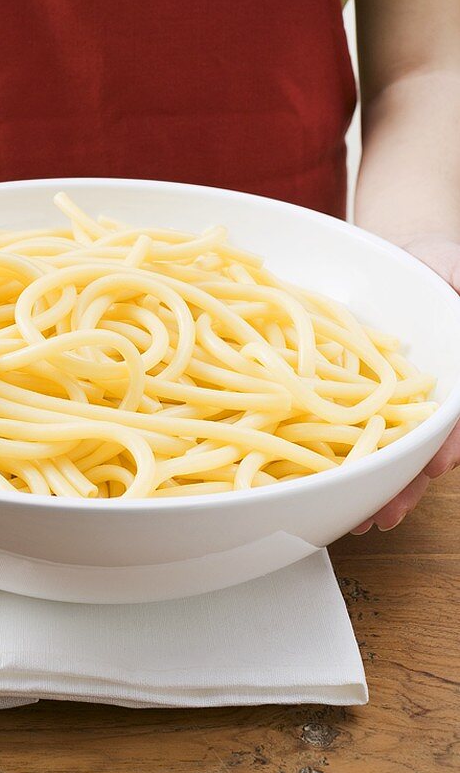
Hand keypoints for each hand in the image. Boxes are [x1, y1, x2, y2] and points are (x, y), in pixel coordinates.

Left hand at [352, 234, 459, 532]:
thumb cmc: (444, 268)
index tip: (435, 467)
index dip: (447, 445)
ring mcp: (391, 397)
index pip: (454, 421)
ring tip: (356, 517)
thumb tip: (459, 324)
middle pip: (421, 448)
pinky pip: (345, 422)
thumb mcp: (458, 278)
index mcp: (453, 381)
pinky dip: (338, 454)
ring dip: (374, 483)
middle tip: (385, 513)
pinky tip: (326, 483)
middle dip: (405, 483)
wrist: (404, 255)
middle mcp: (426, 398)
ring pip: (387, 447)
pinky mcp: (356, 392)